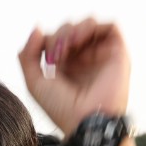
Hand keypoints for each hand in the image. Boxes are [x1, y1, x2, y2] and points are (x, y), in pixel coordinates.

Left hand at [18, 19, 130, 133]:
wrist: (85, 121)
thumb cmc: (61, 109)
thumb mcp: (35, 83)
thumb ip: (28, 56)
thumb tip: (37, 29)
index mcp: (66, 67)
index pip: (56, 38)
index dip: (48, 40)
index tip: (47, 57)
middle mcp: (85, 60)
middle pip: (71, 28)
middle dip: (60, 34)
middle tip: (57, 54)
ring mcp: (101, 56)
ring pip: (89, 24)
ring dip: (75, 29)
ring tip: (69, 45)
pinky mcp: (118, 54)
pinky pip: (110, 26)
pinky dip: (92, 26)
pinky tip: (80, 39)